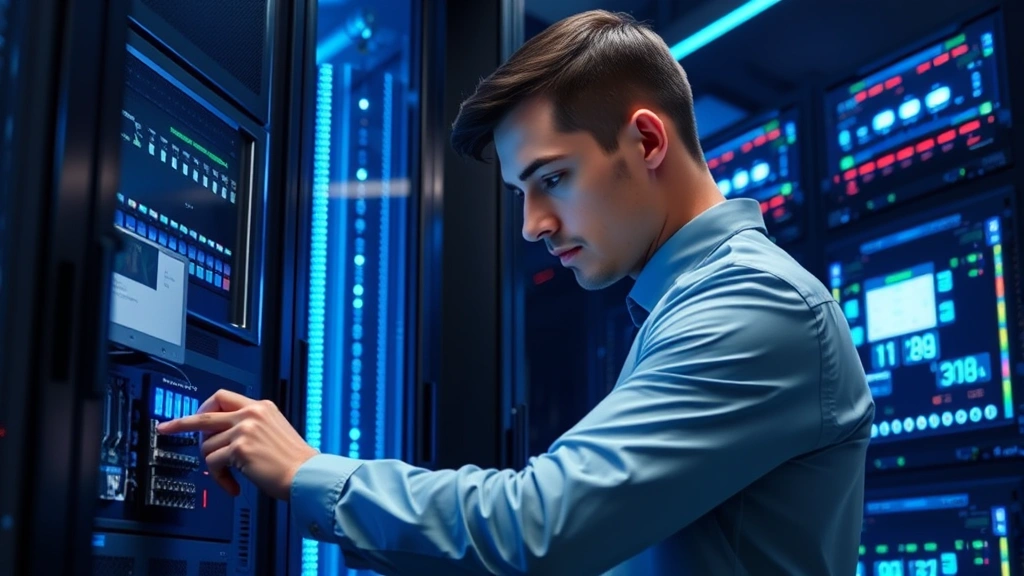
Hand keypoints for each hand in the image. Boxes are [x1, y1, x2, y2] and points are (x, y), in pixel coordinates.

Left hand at [156, 389, 318, 500]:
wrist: (306, 476)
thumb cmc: (294, 461)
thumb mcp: (274, 432)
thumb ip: (251, 427)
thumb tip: (221, 436)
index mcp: (261, 407)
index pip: (223, 398)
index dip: (203, 407)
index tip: (190, 416)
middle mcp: (251, 414)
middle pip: (204, 414)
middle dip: (180, 423)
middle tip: (166, 428)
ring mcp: (244, 429)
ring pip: (207, 445)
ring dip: (213, 465)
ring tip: (228, 476)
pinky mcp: (239, 448)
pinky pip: (213, 464)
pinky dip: (219, 479)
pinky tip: (232, 486)